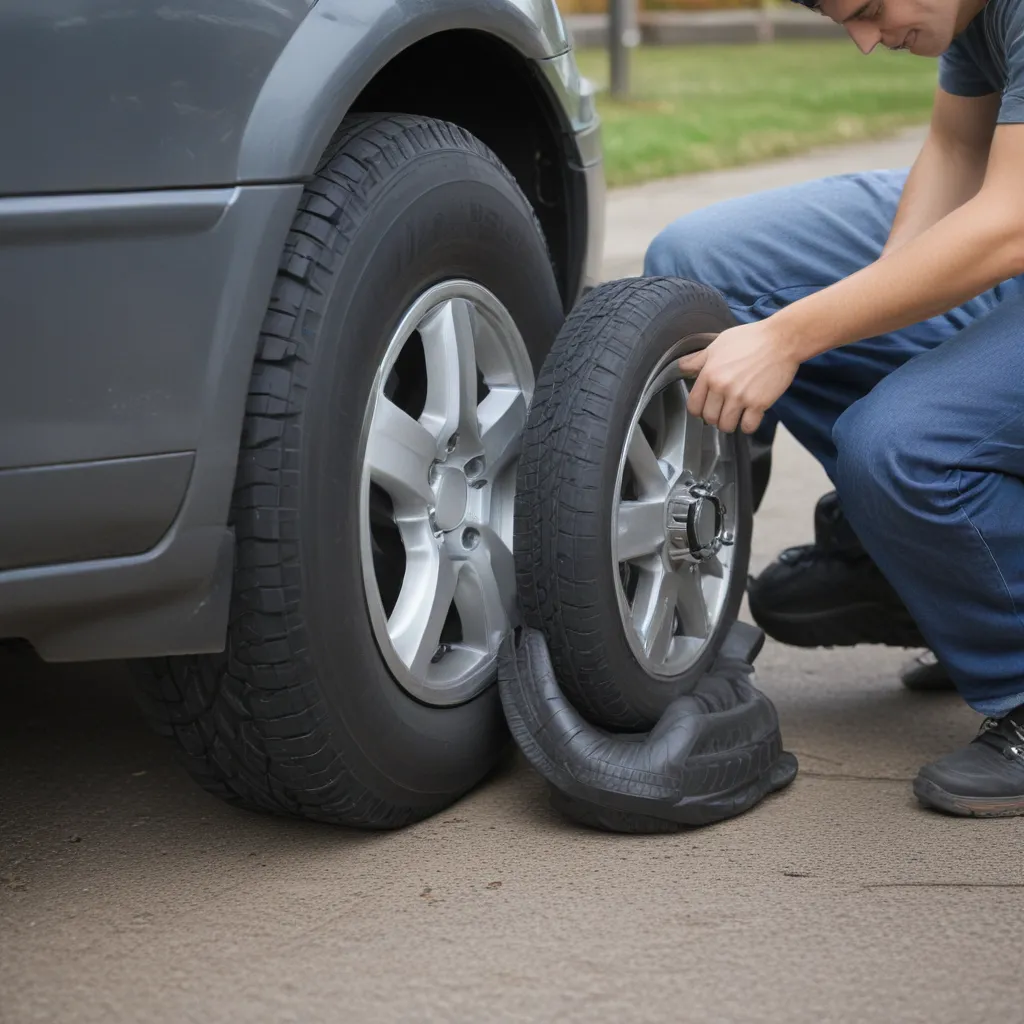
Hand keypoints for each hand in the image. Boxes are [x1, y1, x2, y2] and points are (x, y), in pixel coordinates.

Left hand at [677, 321, 798, 433]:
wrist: (782, 339)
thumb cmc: (751, 339)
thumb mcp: (718, 344)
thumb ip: (698, 359)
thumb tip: (681, 366)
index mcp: (709, 374)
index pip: (694, 406)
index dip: (699, 410)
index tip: (706, 407)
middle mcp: (722, 388)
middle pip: (709, 418)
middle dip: (715, 417)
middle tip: (723, 411)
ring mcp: (740, 397)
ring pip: (726, 426)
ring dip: (730, 423)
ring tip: (736, 415)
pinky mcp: (759, 403)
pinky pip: (747, 426)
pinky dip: (748, 425)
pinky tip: (750, 417)